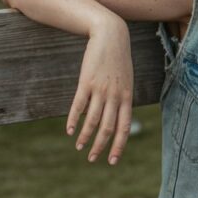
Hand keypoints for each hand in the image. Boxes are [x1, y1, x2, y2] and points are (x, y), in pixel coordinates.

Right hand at [66, 18, 133, 163]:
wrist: (111, 36)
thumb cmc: (119, 60)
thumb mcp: (127, 80)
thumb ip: (124, 98)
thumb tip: (119, 115)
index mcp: (127, 97)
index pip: (124, 127)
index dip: (118, 145)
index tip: (112, 161)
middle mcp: (115, 96)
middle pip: (108, 128)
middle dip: (100, 146)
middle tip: (92, 159)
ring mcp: (100, 90)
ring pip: (92, 120)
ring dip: (85, 136)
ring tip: (79, 147)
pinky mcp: (86, 82)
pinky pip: (78, 106)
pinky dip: (73, 120)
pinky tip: (69, 130)